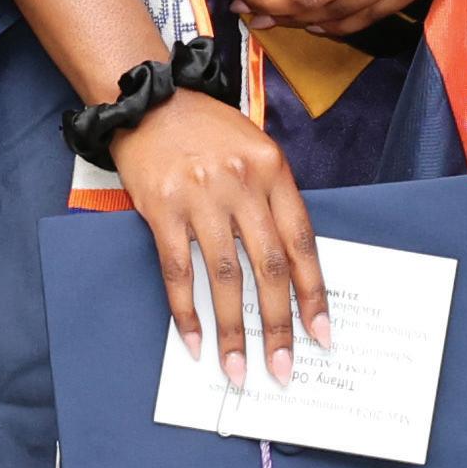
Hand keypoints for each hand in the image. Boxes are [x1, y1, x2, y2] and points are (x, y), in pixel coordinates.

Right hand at [110, 89, 329, 388]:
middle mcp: (240, 184)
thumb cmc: (205, 130)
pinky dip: (185, 310)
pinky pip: (177, 270)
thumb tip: (286, 271)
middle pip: (267, 268)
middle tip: (282, 368)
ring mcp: (199, 196)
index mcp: (273, 171)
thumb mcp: (255, 152)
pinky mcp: (161, 208)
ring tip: (238, 368)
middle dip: (277, 325)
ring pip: (224, 276)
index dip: (313, 294)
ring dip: (232, 329)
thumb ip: (272, 201)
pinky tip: (193, 340)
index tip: (321, 335)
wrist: (145, 99)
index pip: (301, 244)